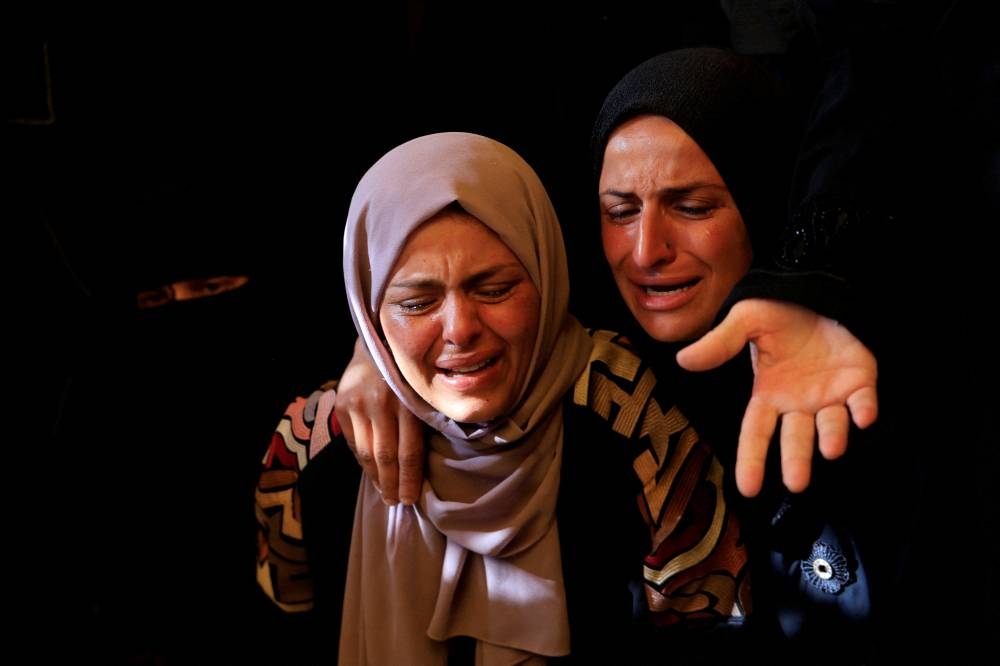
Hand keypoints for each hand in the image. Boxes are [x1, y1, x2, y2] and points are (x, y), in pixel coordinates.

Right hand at [335, 338, 425, 504]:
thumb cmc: (410, 373)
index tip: (411, 499)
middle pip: (385, 458)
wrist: (378, 341)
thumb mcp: (423, 393)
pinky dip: (362, 459)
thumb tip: (424, 467)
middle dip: (392, 485)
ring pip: (366, 454)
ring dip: (375, 478)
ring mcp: (357, 404)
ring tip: (384, 492)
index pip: (408, 453)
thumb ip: (423, 422)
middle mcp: (380, 404)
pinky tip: (371, 470)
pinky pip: (352, 442)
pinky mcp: (342, 405)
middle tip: (397, 502)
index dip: (409, 481)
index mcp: (407, 402)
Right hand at [676, 299, 877, 497]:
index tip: (748, 488)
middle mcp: (798, 404)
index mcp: (768, 395)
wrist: (817, 291)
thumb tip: (683, 360)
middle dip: (796, 461)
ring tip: (830, 449)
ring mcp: (830, 397)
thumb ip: (720, 344)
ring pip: (831, 426)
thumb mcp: (746, 321)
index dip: (752, 459)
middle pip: (796, 439)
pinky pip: (863, 402)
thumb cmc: (778, 312)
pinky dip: (864, 411)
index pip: (756, 432)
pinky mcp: (859, 384)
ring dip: (832, 438)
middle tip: (796, 483)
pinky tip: (864, 417)